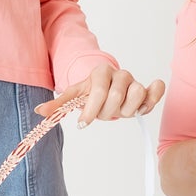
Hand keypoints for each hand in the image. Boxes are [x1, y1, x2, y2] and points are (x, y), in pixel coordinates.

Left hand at [35, 64, 164, 126]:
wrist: (108, 87)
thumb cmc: (92, 93)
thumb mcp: (74, 96)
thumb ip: (58, 105)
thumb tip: (39, 111)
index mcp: (101, 72)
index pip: (98, 92)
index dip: (90, 110)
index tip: (83, 123)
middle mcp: (120, 74)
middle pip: (116, 97)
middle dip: (106, 112)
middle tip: (102, 115)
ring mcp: (135, 81)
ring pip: (136, 96)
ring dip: (126, 110)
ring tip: (118, 111)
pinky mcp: (148, 90)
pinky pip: (156, 91)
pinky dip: (152, 98)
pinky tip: (142, 108)